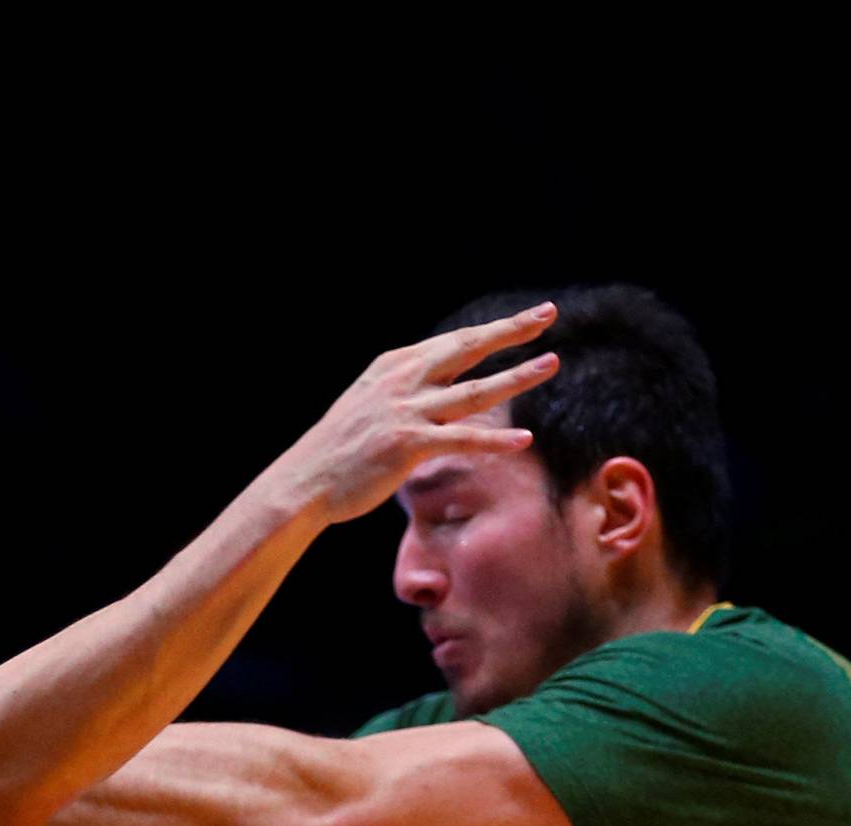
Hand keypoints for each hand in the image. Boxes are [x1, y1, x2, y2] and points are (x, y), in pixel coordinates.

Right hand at [260, 301, 560, 525]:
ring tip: (551, 364)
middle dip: (510, 330)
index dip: (492, 330)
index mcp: (392, 366)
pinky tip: (523, 440)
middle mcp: (402, 381)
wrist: (304, 481)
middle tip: (547, 315)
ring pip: (473, 391)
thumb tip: (432, 390)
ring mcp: (405, 411)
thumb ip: (401, 392)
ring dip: (516, 377)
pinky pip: (462, 439)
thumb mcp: (366, 404)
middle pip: (467, 349)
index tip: (527, 319)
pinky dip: (495, 440)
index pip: (452, 343)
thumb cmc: (335, 450)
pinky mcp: (407, 444)